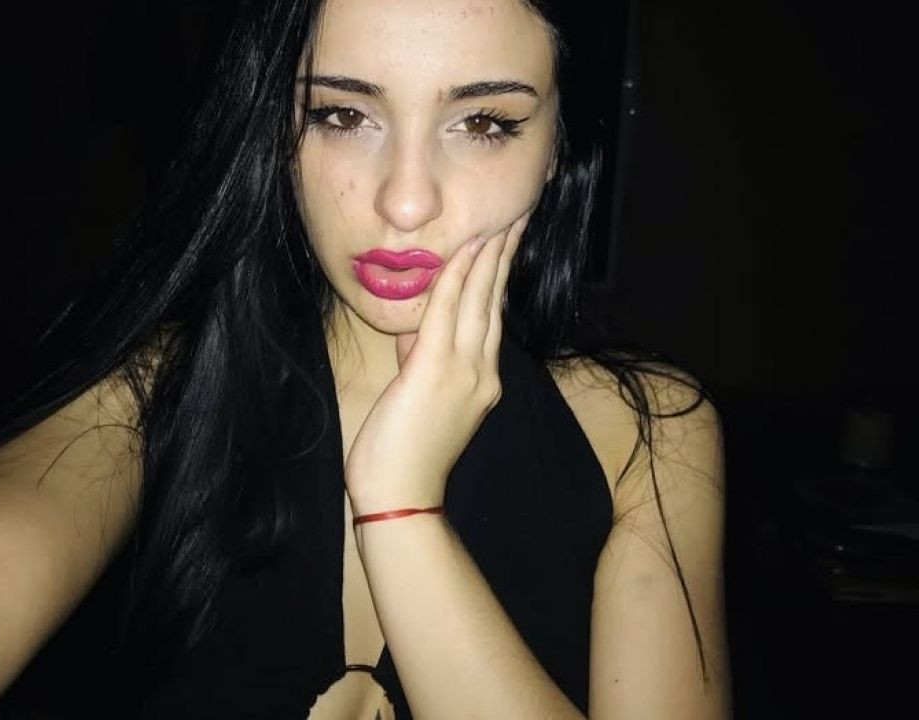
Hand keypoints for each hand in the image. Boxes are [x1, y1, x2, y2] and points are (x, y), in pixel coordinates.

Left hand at [344, 214, 529, 514]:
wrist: (402, 497)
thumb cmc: (404, 457)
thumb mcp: (418, 400)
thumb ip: (420, 362)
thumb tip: (416, 332)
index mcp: (482, 381)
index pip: (492, 318)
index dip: (498, 278)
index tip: (504, 244)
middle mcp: (482, 372)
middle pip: (494, 303)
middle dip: (504, 257)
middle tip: (516, 218)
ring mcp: (464, 371)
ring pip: (479, 301)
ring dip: (487, 257)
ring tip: (500, 222)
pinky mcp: (435, 371)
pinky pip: (447, 312)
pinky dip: (456, 278)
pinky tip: (466, 250)